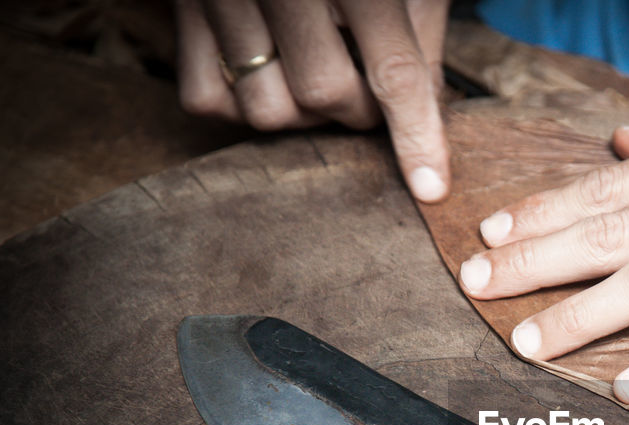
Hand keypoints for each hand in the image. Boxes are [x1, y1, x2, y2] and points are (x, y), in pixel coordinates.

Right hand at [175, 0, 451, 200]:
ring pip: (267, 109)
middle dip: (356, 112)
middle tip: (365, 91)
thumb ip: (420, 31)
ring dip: (303, 114)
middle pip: (325, 95)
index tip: (430, 188)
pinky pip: (207, 99)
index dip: (417, 135)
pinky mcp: (181, 8)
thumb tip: (433, 110)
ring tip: (317, 74)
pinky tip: (269, 74)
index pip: (393, 70)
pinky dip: (242, 105)